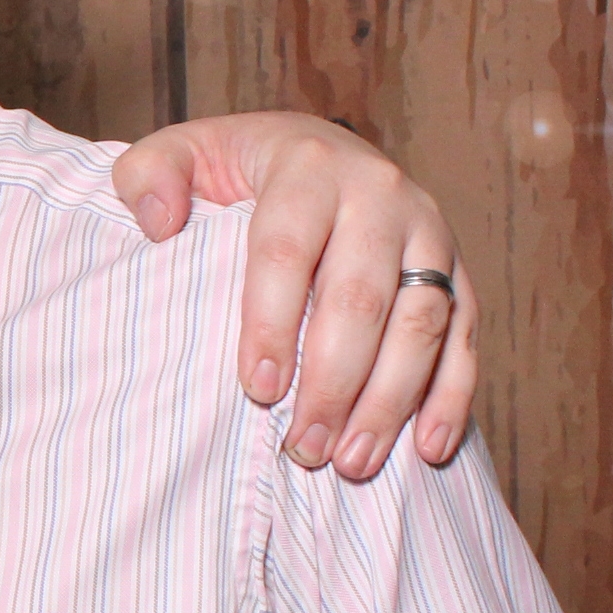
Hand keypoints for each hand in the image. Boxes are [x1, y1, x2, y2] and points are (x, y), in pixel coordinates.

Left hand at [112, 113, 476, 477]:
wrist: (313, 149)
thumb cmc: (235, 170)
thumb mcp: (180, 153)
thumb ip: (147, 174)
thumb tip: (158, 224)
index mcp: (307, 167)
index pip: (287, 250)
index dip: (272, 322)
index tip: (256, 389)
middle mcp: (379, 194)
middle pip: (362, 297)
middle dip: (333, 381)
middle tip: (303, 448)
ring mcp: (427, 232)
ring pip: (421, 322)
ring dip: (390, 400)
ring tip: (351, 463)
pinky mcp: (457, 269)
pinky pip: (465, 335)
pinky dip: (452, 395)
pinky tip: (429, 449)